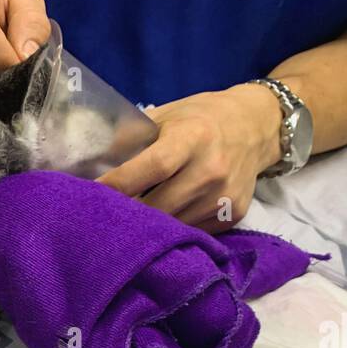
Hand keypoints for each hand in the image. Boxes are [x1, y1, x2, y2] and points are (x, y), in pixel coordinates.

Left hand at [99, 84, 283, 232]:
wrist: (257, 127)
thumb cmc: (201, 118)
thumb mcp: (167, 115)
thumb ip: (132, 138)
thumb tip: (91, 164)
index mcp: (194, 137)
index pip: (152, 167)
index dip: (119, 184)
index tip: (89, 196)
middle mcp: (212, 169)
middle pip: (158, 206)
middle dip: (127, 215)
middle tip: (100, 217)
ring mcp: (224, 196)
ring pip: (172, 226)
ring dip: (146, 228)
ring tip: (125, 223)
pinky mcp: (232, 215)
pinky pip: (191, 232)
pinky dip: (171, 231)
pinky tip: (159, 224)